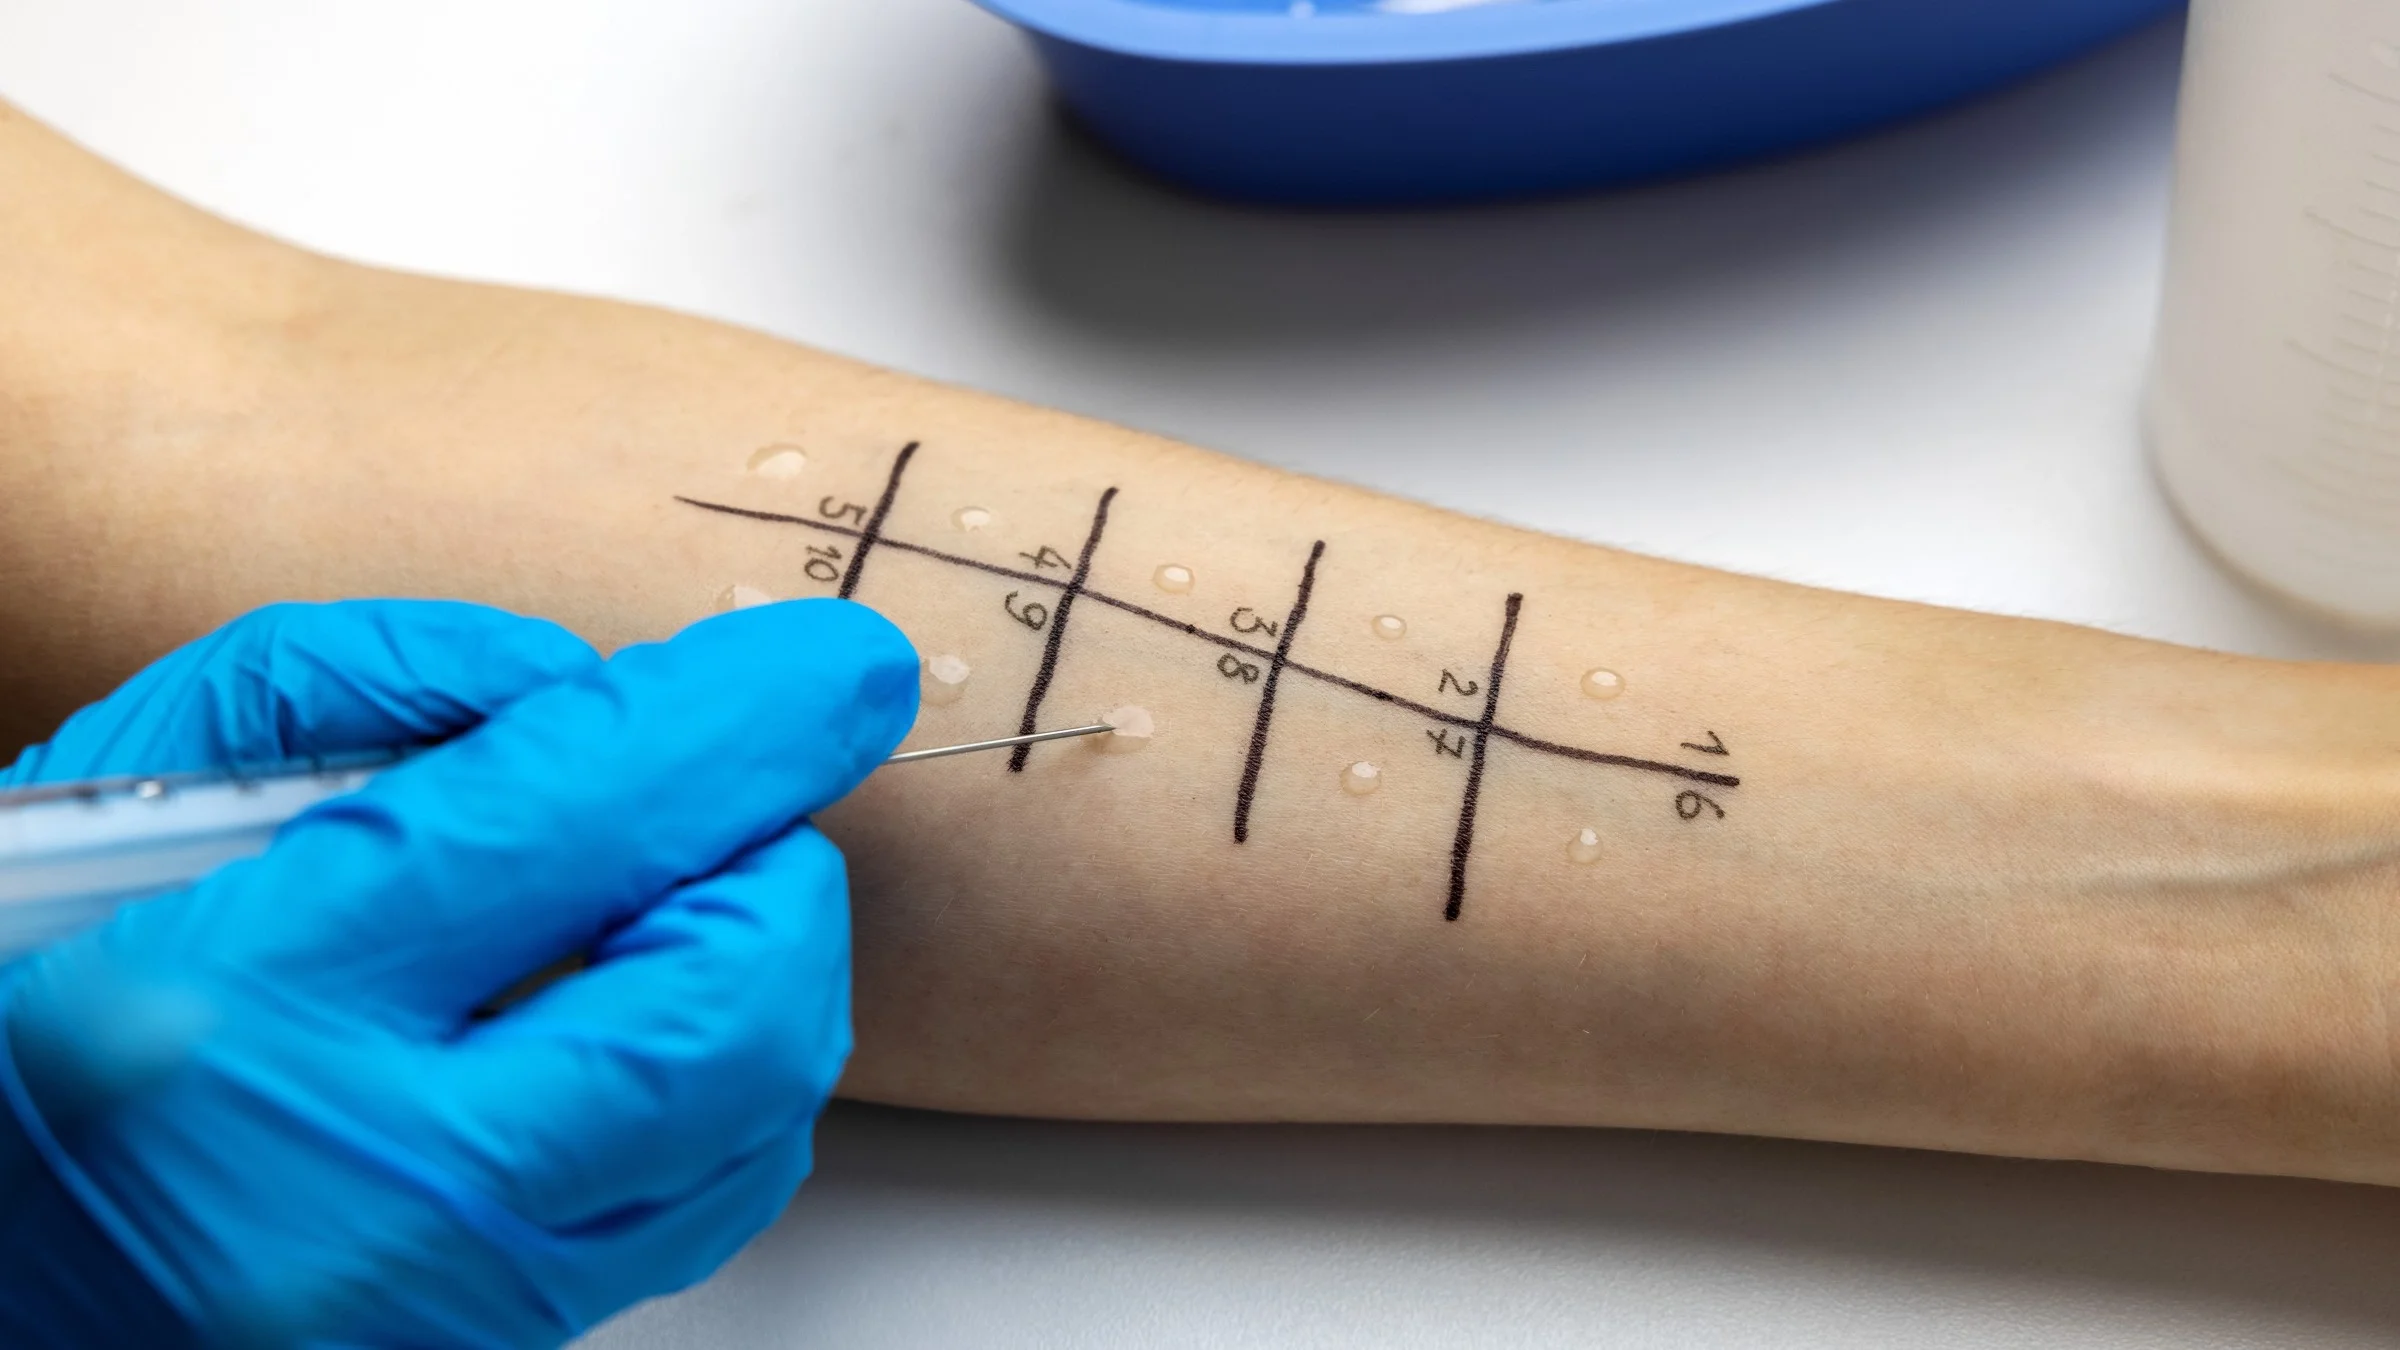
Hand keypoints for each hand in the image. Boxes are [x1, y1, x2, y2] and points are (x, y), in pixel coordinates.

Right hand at [0, 598, 917, 1346]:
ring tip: (662, 905)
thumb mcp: (101, 800)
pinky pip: (704, 1204)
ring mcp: (447, 1304)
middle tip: (711, 806)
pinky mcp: (494, 1348)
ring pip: (757, 1120)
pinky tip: (635, 1019)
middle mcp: (366, 1194)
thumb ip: (342, 691)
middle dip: (773, 870)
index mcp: (232, 1015)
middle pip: (730, 1011)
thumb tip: (575, 682)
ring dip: (762, 974)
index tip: (833, 663)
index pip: (565, 828)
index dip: (733, 722)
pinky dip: (724, 1083)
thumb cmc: (8, 1015)